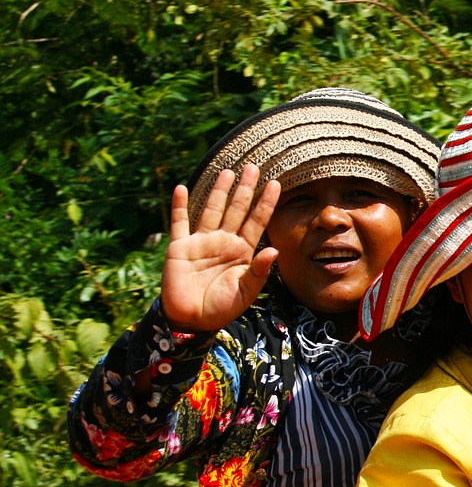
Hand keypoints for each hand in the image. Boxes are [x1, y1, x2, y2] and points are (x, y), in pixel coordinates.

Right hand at [161, 166, 280, 332]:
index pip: (257, 221)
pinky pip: (179, 223)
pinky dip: (179, 206)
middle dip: (245, 189)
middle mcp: (223, 242)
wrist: (192, 320)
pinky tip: (181, 187)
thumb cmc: (222, 308)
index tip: (277, 183)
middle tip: (253, 166)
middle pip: (236, 210)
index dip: (266, 203)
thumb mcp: (246, 291)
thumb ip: (259, 271)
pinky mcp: (179, 247)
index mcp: (242, 251)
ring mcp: (201, 242)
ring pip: (212, 210)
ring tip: (227, 171)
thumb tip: (274, 250)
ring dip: (219, 191)